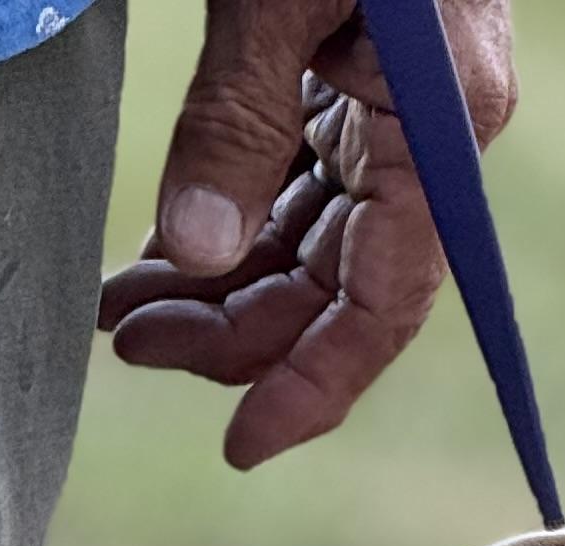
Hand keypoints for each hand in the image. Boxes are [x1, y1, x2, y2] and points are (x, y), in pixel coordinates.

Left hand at [99, 0, 517, 470]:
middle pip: (338, 286)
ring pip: (312, 243)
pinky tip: (164, 251)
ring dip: (221, 285)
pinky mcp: (361, 82)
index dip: (309, 387)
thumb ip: (232, 123)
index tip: (237, 445)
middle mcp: (433, 141)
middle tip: (126, 345)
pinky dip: (234, 222)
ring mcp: (398, 114)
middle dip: (233, 330)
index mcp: (440, 134)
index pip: (380, 306)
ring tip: (124, 310)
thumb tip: (188, 257)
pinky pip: (300, 186)